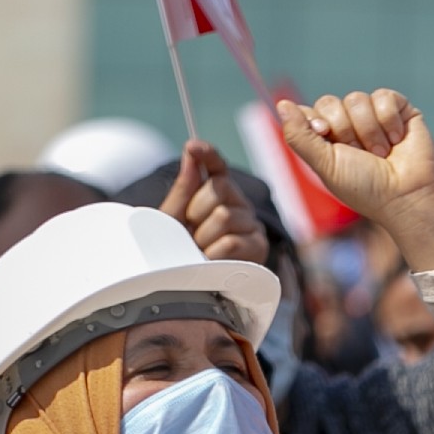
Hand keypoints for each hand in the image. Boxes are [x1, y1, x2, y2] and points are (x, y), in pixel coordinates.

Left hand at [154, 138, 271, 270]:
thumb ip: (183, 189)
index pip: (216, 166)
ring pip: (224, 216)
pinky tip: (211, 261)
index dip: (207, 154)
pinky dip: (213, 254)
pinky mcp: (258, 247)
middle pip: (220, 187)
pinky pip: (232, 242)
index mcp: (217, 193)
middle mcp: (238, 203)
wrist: (196, 285)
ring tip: (200, 250)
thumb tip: (190, 155)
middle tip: (192, 231)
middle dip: (197, 211)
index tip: (193, 147)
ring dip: (203, 237)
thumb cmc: (184, 251)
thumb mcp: (174, 220)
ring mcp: (251, 224)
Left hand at [276, 89, 433, 271]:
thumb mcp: (325, 165)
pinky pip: (384, 96)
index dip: (315, 123)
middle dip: (344, 130)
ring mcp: (374, 116)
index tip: (325, 137)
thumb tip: (282, 104)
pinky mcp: (399, 109)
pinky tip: (397, 139)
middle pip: (330, 102)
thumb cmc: (366, 188)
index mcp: (327, 140)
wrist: (407, 195)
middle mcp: (349, 125)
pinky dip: (389, 120)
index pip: (309, 112)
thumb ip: (300, 136)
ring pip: (357, 99)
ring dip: (369, 131)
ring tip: (382, 153)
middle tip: (360, 154)